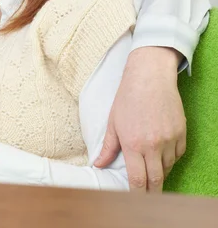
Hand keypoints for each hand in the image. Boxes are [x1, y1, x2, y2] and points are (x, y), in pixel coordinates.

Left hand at [94, 46, 184, 192]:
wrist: (149, 78)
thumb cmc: (127, 98)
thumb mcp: (113, 122)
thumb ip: (108, 147)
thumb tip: (98, 164)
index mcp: (133, 144)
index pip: (137, 180)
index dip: (137, 194)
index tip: (135, 201)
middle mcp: (153, 145)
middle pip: (156, 180)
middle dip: (152, 193)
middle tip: (148, 197)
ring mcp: (169, 140)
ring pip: (168, 168)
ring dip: (160, 172)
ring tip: (151, 168)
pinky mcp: (181, 134)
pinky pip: (177, 155)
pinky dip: (170, 159)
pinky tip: (161, 152)